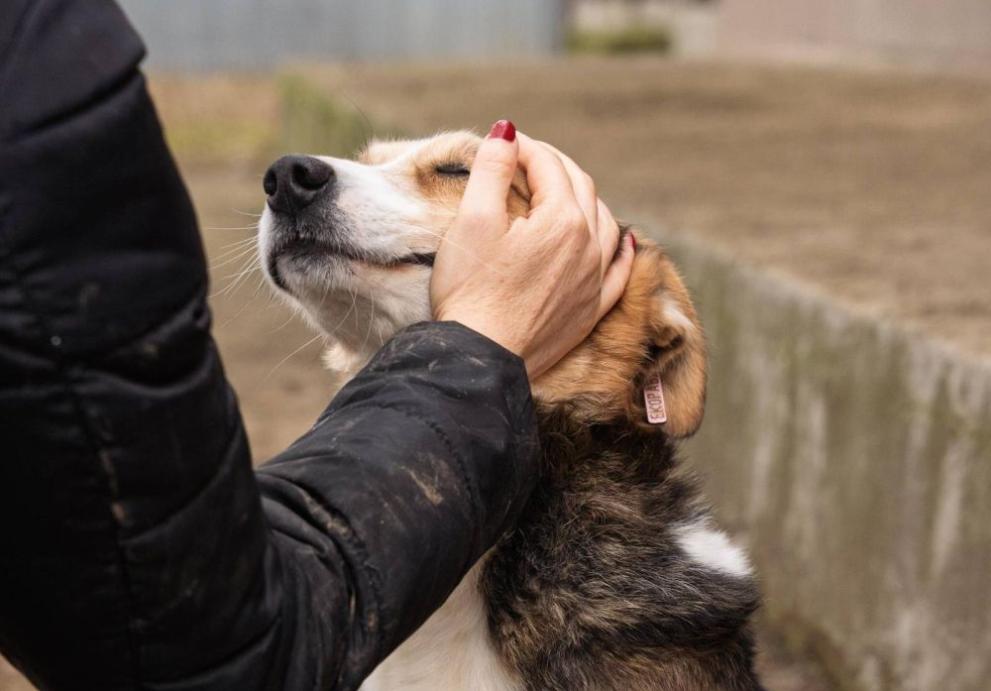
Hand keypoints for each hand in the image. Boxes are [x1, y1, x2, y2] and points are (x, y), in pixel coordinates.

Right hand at [430, 121, 635, 379]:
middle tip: (525, 159)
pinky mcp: (590, 310)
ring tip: (561, 190)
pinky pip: (619, 270)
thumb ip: (492, 169)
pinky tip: (619, 239)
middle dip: (554, 166)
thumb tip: (508, 131)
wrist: (479, 359)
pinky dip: (619, 247)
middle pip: (581, 187)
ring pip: (604, 222)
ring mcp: (595, 280)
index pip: (548, 165)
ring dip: (584, 198)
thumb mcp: (472, 220)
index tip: (501, 142)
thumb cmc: (470, 289)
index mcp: (562, 219)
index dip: (523, 147)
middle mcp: (590, 246)